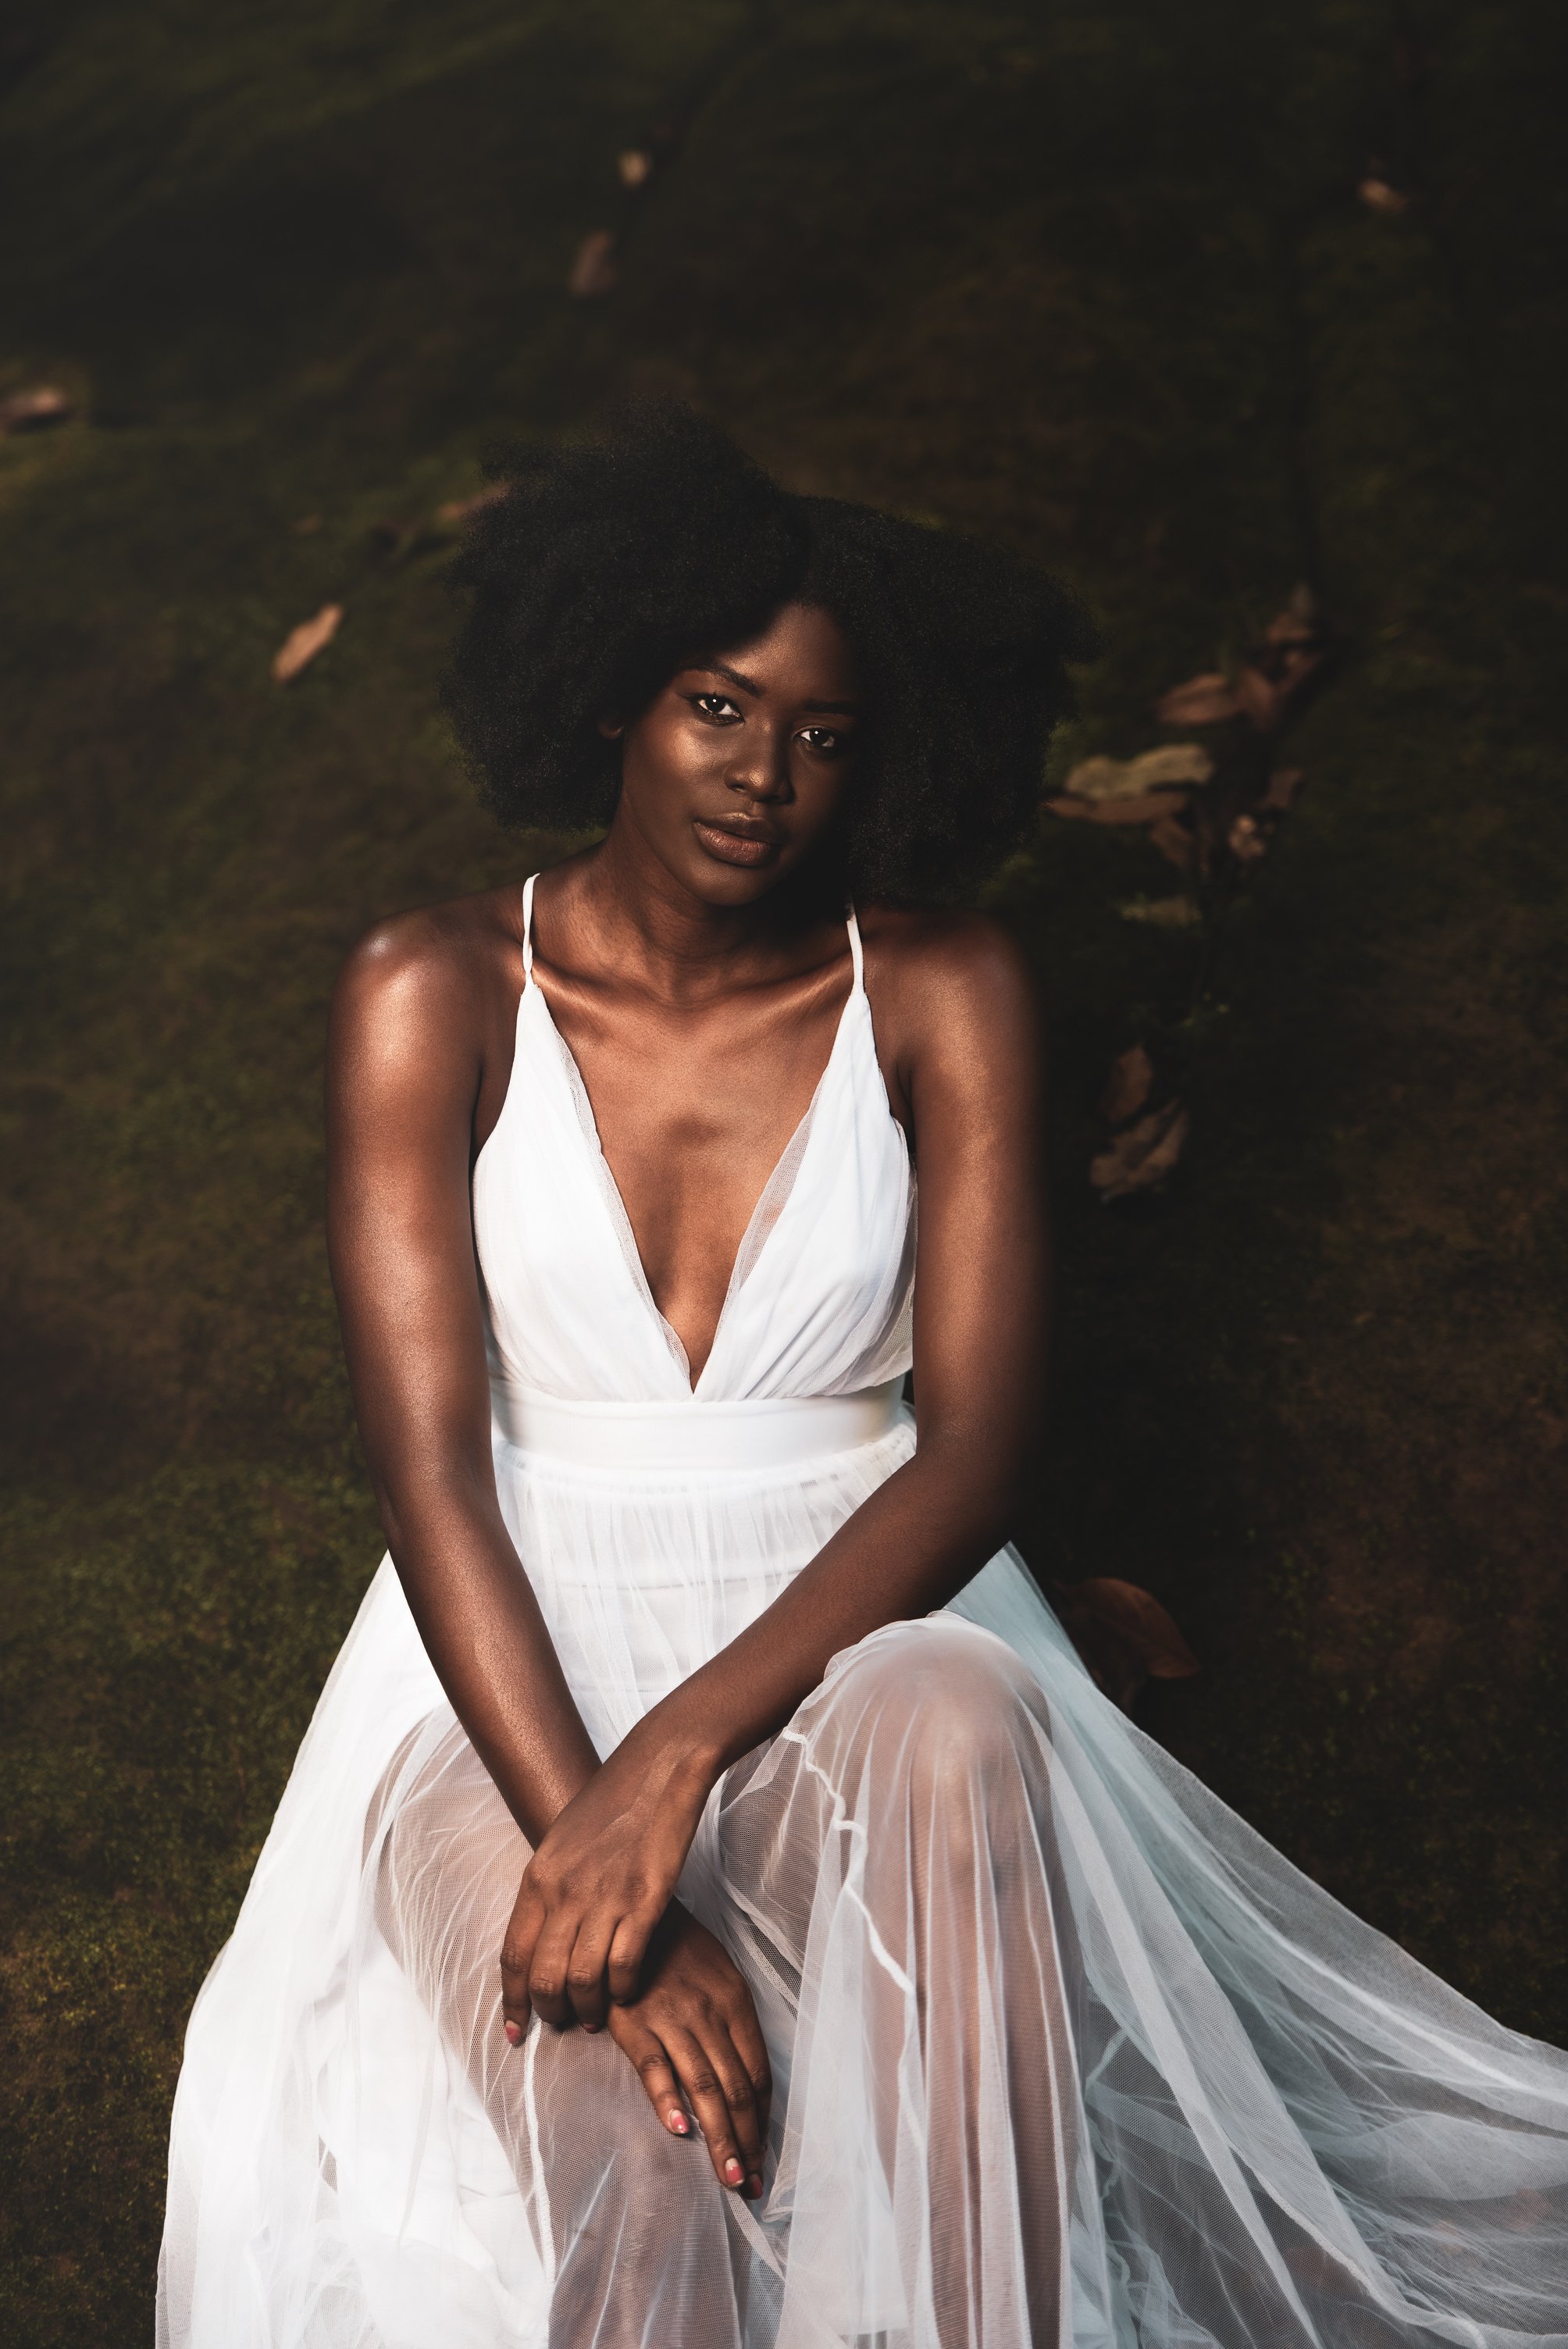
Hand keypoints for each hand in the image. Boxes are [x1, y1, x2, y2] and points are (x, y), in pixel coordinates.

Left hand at [499, 1726, 715, 2035]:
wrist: (658, 1766)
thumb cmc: (612, 1800)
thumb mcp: (563, 1841)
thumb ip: (550, 1887)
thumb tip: (541, 1930)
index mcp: (539, 1877)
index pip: (513, 1956)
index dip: (513, 2001)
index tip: (514, 2031)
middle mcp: (564, 1891)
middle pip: (543, 1977)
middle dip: (549, 2013)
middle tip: (563, 2024)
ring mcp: (604, 1897)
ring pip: (581, 1980)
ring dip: (588, 2010)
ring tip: (596, 2018)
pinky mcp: (645, 1900)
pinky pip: (624, 1966)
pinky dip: (623, 1990)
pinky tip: (626, 1992)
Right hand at [606, 1901, 771, 2197]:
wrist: (632, 1914)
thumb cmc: (679, 1948)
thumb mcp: (719, 1975)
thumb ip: (732, 2023)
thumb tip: (747, 2078)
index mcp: (735, 2004)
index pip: (757, 2074)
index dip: (762, 2122)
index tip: (763, 2159)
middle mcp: (710, 2015)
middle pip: (736, 2089)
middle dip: (747, 2142)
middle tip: (750, 2186)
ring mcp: (673, 2020)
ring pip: (704, 2087)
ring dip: (719, 2138)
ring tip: (729, 2177)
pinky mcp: (635, 2024)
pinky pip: (656, 2067)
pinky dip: (669, 2100)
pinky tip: (680, 2130)